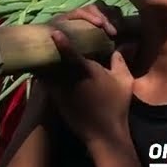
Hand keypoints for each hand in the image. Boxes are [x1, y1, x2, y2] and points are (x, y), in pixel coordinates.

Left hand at [44, 4, 133, 147]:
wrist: (104, 134)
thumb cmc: (116, 105)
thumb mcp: (124, 81)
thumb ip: (120, 60)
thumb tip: (120, 46)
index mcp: (87, 72)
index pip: (71, 54)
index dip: (62, 42)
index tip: (54, 32)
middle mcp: (69, 79)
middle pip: (52, 59)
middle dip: (48, 48)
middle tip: (46, 37)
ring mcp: (60, 90)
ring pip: (46, 70)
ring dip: (44, 60)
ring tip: (42, 49)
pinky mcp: (56, 99)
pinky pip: (45, 82)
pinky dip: (43, 73)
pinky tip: (43, 67)